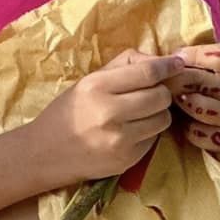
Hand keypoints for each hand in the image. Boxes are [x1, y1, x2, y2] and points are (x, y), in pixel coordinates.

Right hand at [26, 50, 183, 183]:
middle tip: (149, 94)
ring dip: (156, 114)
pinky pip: (154, 139)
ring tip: (138, 115)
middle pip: (161, 96)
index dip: (167, 66)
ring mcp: (119, 139)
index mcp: (95, 87)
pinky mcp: (127, 159)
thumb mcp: (85, 83)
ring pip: (163, 119)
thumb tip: (158, 60)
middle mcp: (109, 112)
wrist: (42, 154)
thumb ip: (121, 67)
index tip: (177, 64)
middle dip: (161, 92)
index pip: (147, 72)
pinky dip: (147, 133)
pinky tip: (128, 133)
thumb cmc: (65, 114)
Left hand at [173, 43, 219, 156]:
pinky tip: (187, 124)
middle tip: (165, 81)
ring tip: (177, 100)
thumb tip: (173, 54)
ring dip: (182, 103)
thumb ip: (209, 61)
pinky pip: (197, 132)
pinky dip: (188, 129)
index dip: (192, 54)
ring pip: (198, 106)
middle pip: (201, 79)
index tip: (177, 58)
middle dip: (177, 79)